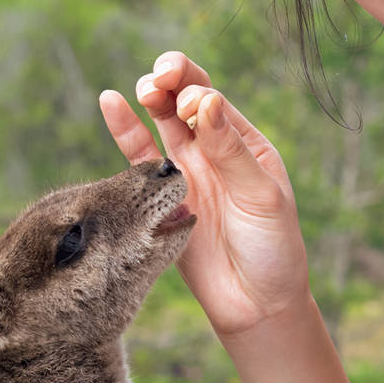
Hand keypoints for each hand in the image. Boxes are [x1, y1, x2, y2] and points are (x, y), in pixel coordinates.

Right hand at [100, 52, 309, 338]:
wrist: (255, 304)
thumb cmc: (273, 248)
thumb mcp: (261, 197)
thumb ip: (231, 152)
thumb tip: (205, 100)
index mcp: (245, 143)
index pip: (215, 100)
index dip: (197, 93)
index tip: (192, 108)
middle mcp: (213, 150)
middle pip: (185, 99)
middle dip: (172, 79)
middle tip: (160, 78)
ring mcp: (185, 171)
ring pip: (161, 121)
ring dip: (151, 97)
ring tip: (144, 88)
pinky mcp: (158, 197)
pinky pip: (138, 156)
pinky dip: (124, 128)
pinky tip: (111, 100)